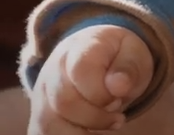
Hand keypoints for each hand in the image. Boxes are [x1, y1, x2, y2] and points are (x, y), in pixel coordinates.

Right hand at [28, 25, 152, 134]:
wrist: (99, 53)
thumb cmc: (118, 55)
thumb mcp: (133, 53)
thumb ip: (128, 67)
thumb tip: (118, 86)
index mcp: (80, 47)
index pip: (81, 72)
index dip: (102, 92)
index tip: (119, 94)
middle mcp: (53, 70)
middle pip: (64, 103)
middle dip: (97, 116)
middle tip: (116, 110)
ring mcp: (42, 93)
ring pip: (50, 125)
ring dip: (82, 131)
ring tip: (106, 123)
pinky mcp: (39, 115)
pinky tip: (92, 132)